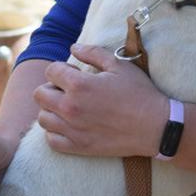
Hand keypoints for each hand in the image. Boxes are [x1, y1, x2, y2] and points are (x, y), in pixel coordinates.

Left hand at [34, 44, 168, 157]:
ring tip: (68, 108)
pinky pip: (51, 140)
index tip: (74, 74)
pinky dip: (55, 132)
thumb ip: (93, 53)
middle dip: (52, 88)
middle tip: (69, 90)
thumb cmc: (139, 94)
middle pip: (40, 94)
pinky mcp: (79, 147)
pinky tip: (69, 126)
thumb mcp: (119, 65)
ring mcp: (73, 130)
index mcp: (79, 85)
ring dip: (52, 110)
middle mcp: (71, 108)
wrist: (155, 127)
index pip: (51, 71)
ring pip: (43, 118)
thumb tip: (73, 47)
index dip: (61, 69)